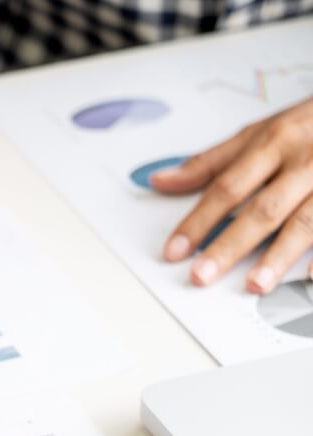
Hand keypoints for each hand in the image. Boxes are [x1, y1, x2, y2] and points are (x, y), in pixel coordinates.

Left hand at [155, 97, 312, 292]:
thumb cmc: (305, 126)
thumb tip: (161, 181)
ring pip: (306, 221)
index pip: (227, 187)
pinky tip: (309, 274)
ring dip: (279, 255)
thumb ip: (210, 163)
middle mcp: (304, 162)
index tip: (175, 251)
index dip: (199, 221)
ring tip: (255, 285)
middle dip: (231, 245)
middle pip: (263, 208)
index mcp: (273, 144)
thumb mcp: (258, 133)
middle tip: (203, 275)